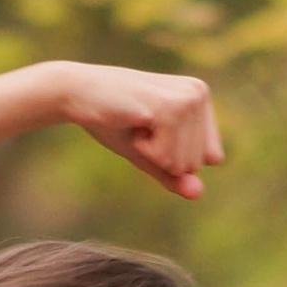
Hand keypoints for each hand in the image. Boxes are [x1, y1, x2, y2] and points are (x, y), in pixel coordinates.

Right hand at [52, 60, 224, 199]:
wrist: (76, 93)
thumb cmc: (112, 121)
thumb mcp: (149, 155)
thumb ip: (175, 176)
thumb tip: (198, 194)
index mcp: (200, 97)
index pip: (211, 158)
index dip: (175, 157)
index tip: (151, 130)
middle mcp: (198, 93)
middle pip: (196, 164)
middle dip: (162, 157)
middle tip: (139, 127)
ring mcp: (186, 98)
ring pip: (183, 164)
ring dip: (152, 153)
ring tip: (135, 123)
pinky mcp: (170, 108)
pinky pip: (168, 159)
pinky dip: (145, 151)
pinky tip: (132, 123)